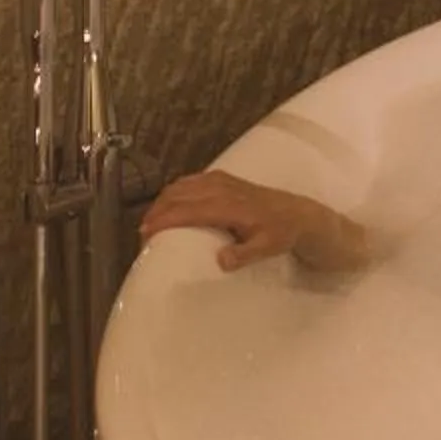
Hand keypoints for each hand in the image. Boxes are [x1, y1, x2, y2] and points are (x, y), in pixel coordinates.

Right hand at [137, 171, 369, 273]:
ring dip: (163, 201)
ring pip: (181, 185)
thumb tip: (221, 262)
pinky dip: (175, 191)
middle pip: (177, 195)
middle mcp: (222, 188)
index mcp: (228, 206)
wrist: (298, 213)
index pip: (187, 210)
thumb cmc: (280, 233)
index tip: (145, 233)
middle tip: (143, 233)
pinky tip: (169, 203)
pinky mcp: (223, 178)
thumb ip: (244, 255)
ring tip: (152, 221)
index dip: (163, 220)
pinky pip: (191, 180)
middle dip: (156, 212)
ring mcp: (221, 180)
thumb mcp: (266, 248)